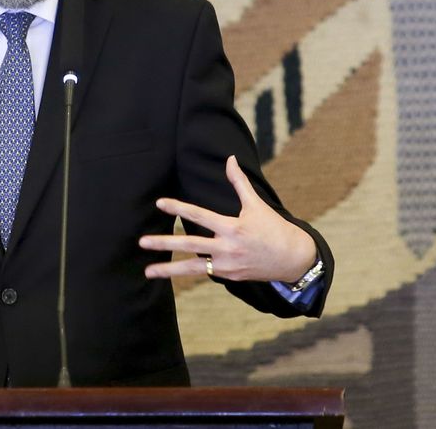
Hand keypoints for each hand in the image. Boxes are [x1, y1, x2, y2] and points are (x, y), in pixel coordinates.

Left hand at [139, 156, 315, 282]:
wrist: (293, 259)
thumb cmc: (273, 228)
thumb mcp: (256, 204)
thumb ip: (239, 182)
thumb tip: (230, 158)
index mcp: (231, 227)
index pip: (198, 215)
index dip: (178, 208)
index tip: (160, 203)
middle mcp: (226, 247)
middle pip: (189, 244)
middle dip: (164, 243)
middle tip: (142, 241)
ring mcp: (226, 265)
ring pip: (192, 267)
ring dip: (168, 269)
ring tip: (147, 272)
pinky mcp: (228, 276)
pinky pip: (204, 272)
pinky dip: (187, 271)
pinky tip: (169, 271)